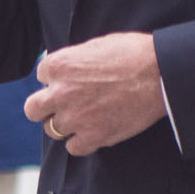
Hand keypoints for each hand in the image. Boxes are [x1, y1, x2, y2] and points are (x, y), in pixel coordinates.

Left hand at [26, 31, 164, 157]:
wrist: (161, 73)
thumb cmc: (133, 53)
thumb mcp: (96, 45)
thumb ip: (74, 59)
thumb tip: (66, 67)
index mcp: (59, 65)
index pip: (41, 77)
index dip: (56, 79)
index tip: (71, 81)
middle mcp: (60, 93)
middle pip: (33, 109)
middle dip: (44, 108)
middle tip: (61, 106)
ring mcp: (75, 117)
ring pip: (52, 130)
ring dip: (65, 125)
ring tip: (85, 117)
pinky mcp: (93, 136)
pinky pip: (74, 148)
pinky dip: (82, 143)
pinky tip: (93, 132)